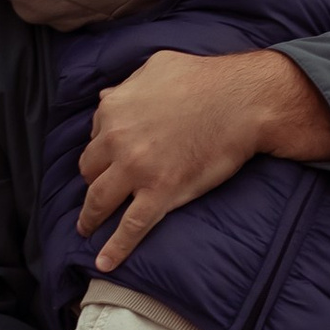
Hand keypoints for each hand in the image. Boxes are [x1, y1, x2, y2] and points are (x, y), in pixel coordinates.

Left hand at [76, 47, 329, 271]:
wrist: (243, 101)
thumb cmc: (206, 79)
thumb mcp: (157, 67)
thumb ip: (127, 84)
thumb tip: (108, 95)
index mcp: (113, 109)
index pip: (95, 137)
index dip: (104, 149)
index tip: (111, 159)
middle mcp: (117, 140)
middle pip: (90, 170)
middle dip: (93, 181)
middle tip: (99, 192)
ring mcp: (137, 170)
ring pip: (99, 201)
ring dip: (90, 217)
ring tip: (86, 228)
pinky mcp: (161, 194)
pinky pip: (131, 228)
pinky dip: (115, 248)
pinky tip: (104, 262)